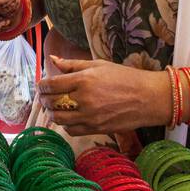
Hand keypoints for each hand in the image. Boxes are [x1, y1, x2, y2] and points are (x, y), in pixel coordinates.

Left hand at [35, 55, 170, 135]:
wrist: (148, 98)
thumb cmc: (124, 77)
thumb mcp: (98, 65)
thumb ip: (72, 65)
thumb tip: (52, 60)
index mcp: (83, 80)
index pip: (50, 85)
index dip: (42, 85)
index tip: (42, 85)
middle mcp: (84, 99)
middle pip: (51, 102)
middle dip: (44, 99)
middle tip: (45, 96)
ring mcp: (89, 116)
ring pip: (58, 119)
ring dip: (52, 112)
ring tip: (55, 106)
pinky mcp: (95, 129)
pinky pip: (71, 130)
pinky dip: (65, 124)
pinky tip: (69, 117)